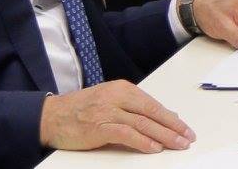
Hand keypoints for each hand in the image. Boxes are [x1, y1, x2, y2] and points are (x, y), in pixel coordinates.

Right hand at [39, 80, 193, 152]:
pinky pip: (126, 134)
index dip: (172, 118)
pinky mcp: (98, 126)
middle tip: (188, 138)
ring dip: (164, 136)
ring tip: (178, 144)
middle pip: (152, 113)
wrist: (50, 116)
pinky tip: (154, 148)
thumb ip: (135, 108)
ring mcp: (107, 111)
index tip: (185, 129)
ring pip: (143, 123)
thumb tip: (165, 117)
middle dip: (173, 127)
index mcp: (123, 89)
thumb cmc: (81, 110)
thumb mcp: (111, 101)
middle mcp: (117, 97)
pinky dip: (142, 141)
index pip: (153, 104)